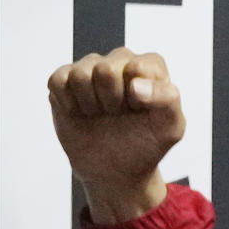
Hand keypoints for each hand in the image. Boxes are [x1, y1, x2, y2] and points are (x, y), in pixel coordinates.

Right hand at [47, 47, 184, 223]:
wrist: (116, 168)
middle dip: (111, 100)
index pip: (139, 66)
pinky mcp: (65, 79)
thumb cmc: (147, 143)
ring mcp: (91, 67)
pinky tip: (81, 112)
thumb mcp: (171, 127)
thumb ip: (167, 99)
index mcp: (151, 66)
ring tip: (101, 113)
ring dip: (90, 103)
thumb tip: (136, 85)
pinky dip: (68, 103)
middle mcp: (121, 61)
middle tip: (117, 113)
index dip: (137, 95)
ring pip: (80, 74)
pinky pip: (58, 81)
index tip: (139, 109)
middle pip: (106, 69)